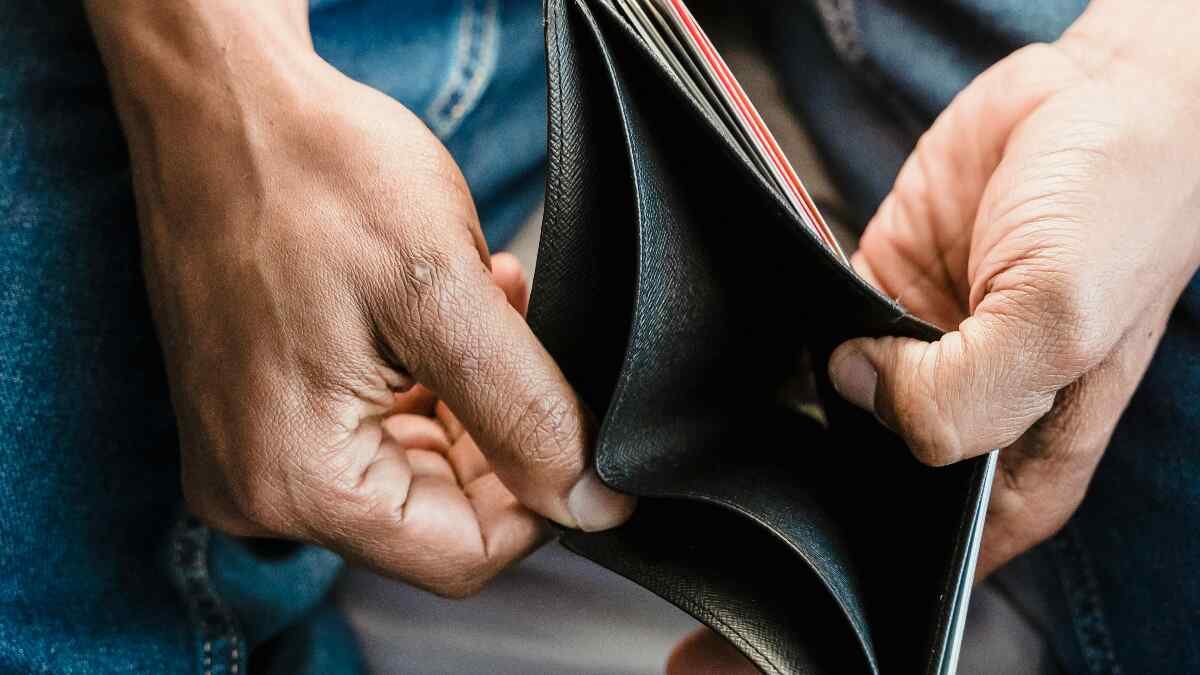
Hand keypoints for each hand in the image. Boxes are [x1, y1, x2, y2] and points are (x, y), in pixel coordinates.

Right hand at [86, 0, 633, 596]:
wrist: (222, 102)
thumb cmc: (314, 173)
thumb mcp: (442, 295)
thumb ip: (525, 412)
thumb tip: (591, 503)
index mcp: (297, 478)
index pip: (461, 555)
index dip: (539, 501)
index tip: (573, 428)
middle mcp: (262, 487)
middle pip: (436, 515)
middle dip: (500, 434)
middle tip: (518, 337)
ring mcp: (254, 450)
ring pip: (413, 469)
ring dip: (469, 399)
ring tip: (483, 303)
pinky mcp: (261, 411)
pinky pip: (371, 430)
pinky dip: (425, 382)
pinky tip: (442, 312)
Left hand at [827, 35, 1199, 580]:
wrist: (1101, 94)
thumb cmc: (1116, 210)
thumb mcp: (1056, 319)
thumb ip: (959, 389)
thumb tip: (856, 387)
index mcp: (1029, 453)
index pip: (946, 545)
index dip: (887, 549)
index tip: (828, 533)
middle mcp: (969, 409)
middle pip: (878, 472)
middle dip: (836, 462)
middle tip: (792, 443)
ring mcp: (922, 349)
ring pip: (841, 399)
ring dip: (813, 386)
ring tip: (794, 369)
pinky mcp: (884, 285)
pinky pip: (822, 323)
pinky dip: (804, 320)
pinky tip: (797, 312)